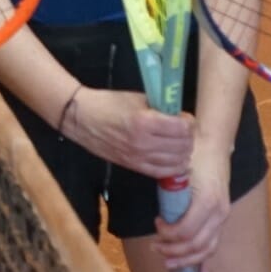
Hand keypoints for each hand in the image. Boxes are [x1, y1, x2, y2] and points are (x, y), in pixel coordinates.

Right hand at [61, 87, 193, 177]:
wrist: (82, 119)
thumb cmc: (109, 103)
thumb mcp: (137, 98)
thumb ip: (160, 108)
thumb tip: (179, 116)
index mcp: (144, 121)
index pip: (182, 128)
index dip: (188, 122)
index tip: (185, 118)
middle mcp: (143, 143)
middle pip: (182, 146)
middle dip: (187, 137)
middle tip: (183, 130)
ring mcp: (138, 157)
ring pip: (176, 162)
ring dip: (182, 152)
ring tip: (179, 143)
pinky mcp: (133, 166)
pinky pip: (162, 173)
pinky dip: (173, 166)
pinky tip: (173, 158)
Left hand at [151, 145, 231, 271]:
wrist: (213, 147)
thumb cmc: (193, 156)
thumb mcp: (179, 171)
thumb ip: (170, 194)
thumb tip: (158, 214)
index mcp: (207, 201)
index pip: (186, 231)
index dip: (168, 234)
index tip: (156, 224)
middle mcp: (218, 212)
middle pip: (196, 245)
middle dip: (174, 251)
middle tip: (155, 247)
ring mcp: (222, 217)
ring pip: (207, 249)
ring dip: (186, 260)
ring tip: (168, 261)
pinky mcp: (222, 220)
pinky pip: (214, 245)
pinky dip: (206, 263)